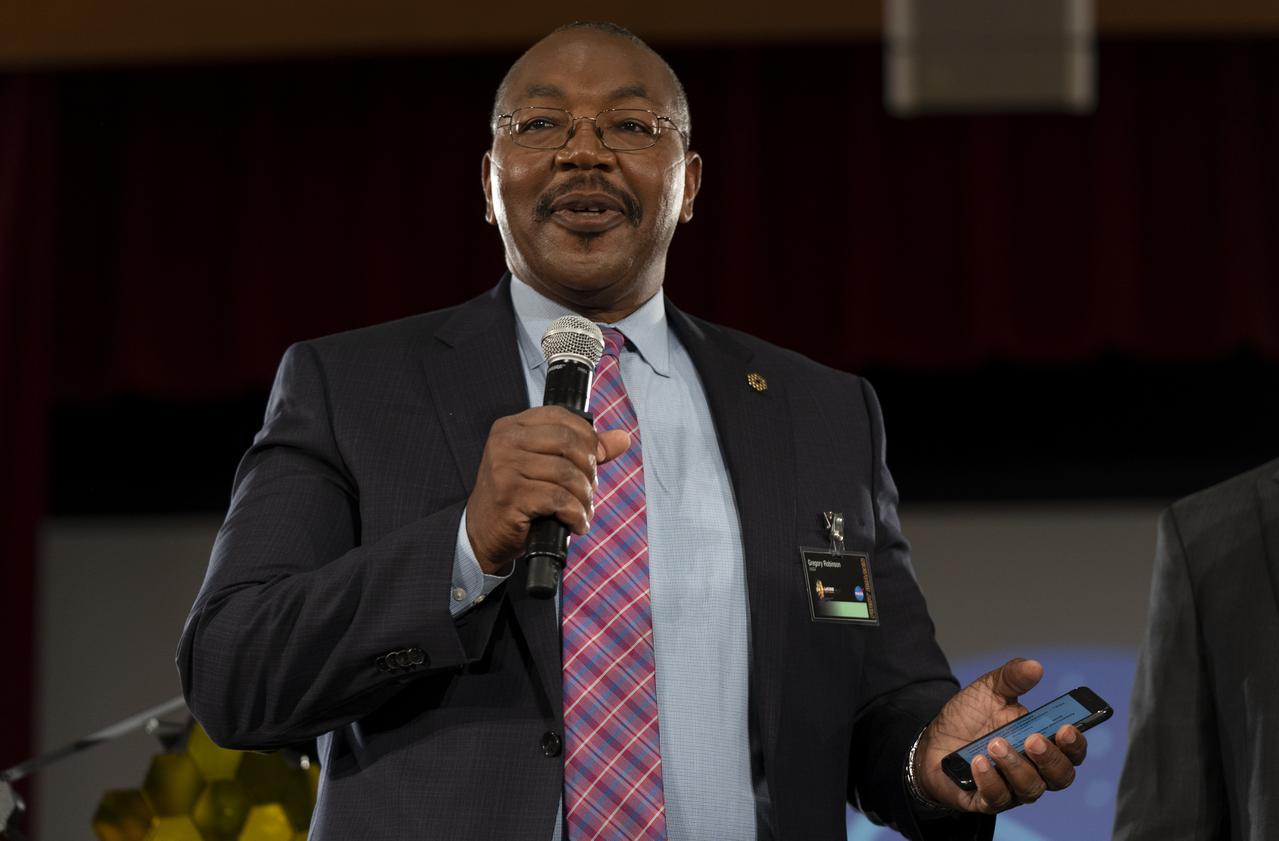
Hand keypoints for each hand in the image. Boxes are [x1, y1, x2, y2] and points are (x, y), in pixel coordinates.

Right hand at [466, 406, 630, 574]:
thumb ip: (583, 450)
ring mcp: (504, 468)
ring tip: (583, 511)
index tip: (597, 459)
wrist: (482, 533)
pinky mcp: (510, 496)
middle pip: (567, 442)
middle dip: (588, 469)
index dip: (588, 437)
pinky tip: (576, 524)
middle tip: (590, 489)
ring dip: (584, 497)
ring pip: (566, 473)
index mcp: (512, 427)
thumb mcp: (546, 467)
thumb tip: (623, 438)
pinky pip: (558, 500)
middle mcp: (505, 442)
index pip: (561, 417)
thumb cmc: (517, 497)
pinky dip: (575, 514)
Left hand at [914, 658, 1087, 813]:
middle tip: (1032, 739)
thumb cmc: (969, 717)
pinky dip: (990, 780)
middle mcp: (1034, 770)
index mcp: (1043, 743)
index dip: (1075, 744)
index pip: (1072, 751)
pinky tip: (977, 762)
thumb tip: (1035, 666)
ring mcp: (1012, 788)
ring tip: (994, 744)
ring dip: (1015, 766)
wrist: (932, 740)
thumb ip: (1012, 678)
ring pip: (1030, 788)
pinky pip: (997, 798)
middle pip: (1060, 776)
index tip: (1068, 728)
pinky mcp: (986, 800)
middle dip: (1050, 758)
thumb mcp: (989, 690)